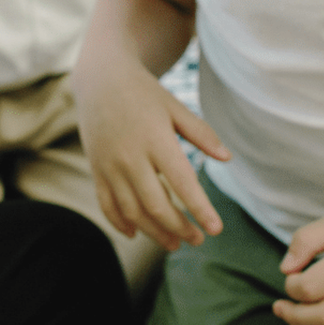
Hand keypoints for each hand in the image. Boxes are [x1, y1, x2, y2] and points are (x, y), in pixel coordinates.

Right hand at [73, 56, 230, 250]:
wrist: (100, 80)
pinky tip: (135, 234)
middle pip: (157, 205)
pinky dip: (120, 223)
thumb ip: (201, 134)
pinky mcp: (96, 170)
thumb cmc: (144, 93)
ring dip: (154, 233)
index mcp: (156, 139)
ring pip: (133, 212)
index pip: (182, 183)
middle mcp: (131, 156)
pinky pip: (107, 205)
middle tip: (198, 240)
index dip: (200, 210)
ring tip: (174, 244)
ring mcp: (110, 166)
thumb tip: (227, 159)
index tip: (216, 229)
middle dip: (180, 228)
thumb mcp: (175, 107)